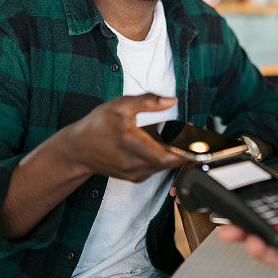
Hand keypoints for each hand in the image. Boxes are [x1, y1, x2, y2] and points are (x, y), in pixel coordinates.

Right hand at [62, 93, 186, 181]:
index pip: (168, 155)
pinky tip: (161, 145)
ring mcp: (134, 173)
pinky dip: (162, 158)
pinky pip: (155, 169)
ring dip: (174, 153)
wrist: (78, 149)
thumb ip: (148, 101)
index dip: (187, 151)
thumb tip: (172, 100)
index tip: (199, 142)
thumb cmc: (97, 125)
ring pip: (164, 166)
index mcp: (133, 143)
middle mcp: (135, 163)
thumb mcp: (120, 105)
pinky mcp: (134, 177)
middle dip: (184, 149)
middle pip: (170, 162)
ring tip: (180, 137)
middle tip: (195, 135)